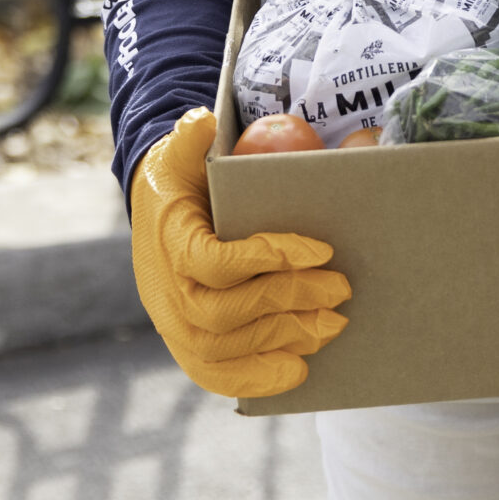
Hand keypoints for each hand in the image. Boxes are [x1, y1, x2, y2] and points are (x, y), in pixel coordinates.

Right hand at [131, 108, 352, 396]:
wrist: (156, 215)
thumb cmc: (181, 181)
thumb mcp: (182, 151)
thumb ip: (192, 137)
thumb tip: (203, 120)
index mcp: (168, 241)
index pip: (216, 262)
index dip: (269, 258)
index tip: (321, 249)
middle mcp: (166, 291)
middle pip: (226, 312)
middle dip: (290, 300)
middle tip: (342, 288)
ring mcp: (174, 325)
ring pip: (226, 348)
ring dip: (285, 338)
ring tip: (334, 322)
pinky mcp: (188, 346)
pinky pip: (217, 375)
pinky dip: (258, 379)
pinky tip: (300, 370)